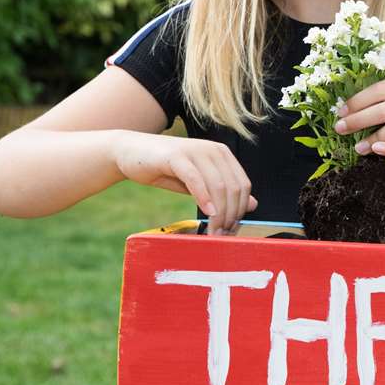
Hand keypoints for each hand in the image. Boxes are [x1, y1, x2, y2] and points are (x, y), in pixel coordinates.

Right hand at [111, 132, 256, 234]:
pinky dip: (204, 198)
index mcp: (222, 154)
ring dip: (219, 212)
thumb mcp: (199, 182)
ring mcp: (196, 151)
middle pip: (233, 188)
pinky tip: (206, 212)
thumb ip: (222, 192)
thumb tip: (253, 205)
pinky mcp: (177, 156)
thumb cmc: (166, 169)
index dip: (240, 210)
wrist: (132, 152)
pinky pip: (196, 179)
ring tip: (213, 230)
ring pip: (218, 185)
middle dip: (230, 215)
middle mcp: (213, 150)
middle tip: (221, 234)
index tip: (231, 229)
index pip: (242, 185)